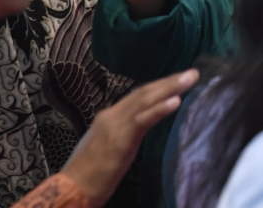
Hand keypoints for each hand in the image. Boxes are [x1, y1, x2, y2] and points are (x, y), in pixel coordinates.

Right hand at [60, 69, 198, 207]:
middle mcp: (112, 115)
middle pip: (145, 92)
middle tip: (193, 72)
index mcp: (108, 117)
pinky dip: (160, 109)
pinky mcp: (120, 139)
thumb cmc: (87, 173)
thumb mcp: (106, 145)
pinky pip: (143, 120)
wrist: (70, 188)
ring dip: (171, 87)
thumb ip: (121, 133)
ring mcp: (115, 125)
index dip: (160, 86)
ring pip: (146, 100)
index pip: (138, 96)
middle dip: (170, 81)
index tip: (178, 79)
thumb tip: (139, 126)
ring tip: (191, 78)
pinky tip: (176, 101)